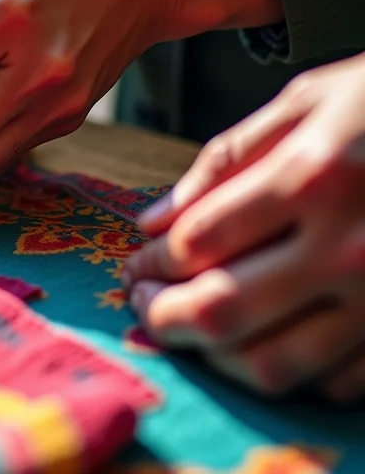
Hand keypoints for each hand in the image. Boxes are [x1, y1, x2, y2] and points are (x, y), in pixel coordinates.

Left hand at [123, 54, 364, 400]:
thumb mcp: (309, 101)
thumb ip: (225, 161)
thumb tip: (154, 219)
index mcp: (315, 177)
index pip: (198, 242)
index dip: (152, 260)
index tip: (137, 264)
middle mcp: (349, 246)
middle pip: (222, 311)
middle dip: (163, 317)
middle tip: (143, 304)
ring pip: (274, 363)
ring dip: (215, 357)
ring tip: (193, 331)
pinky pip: (338, 380)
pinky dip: (291, 372)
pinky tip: (269, 342)